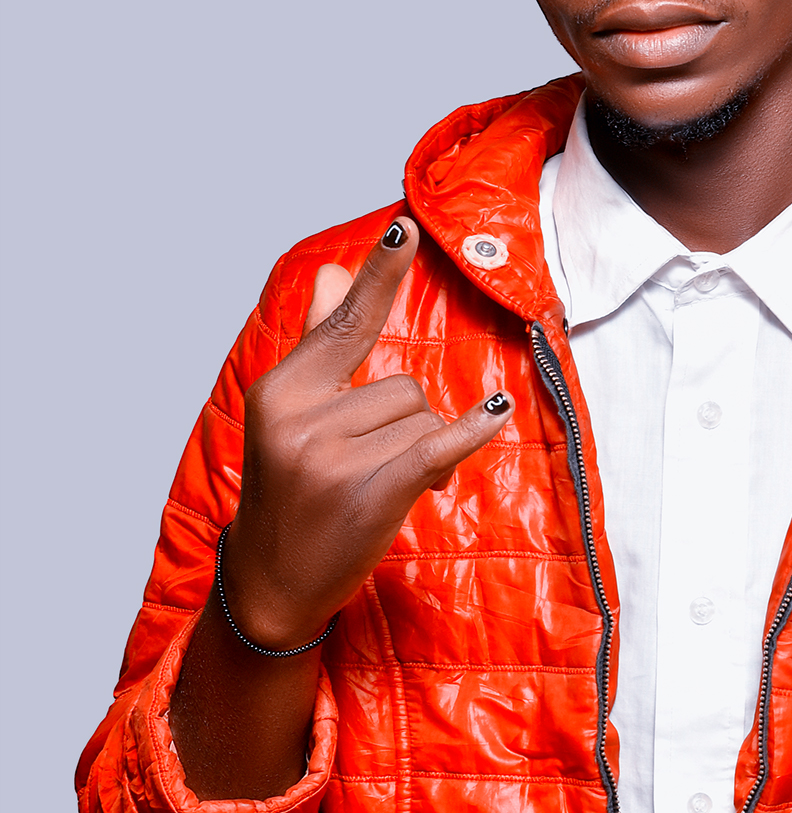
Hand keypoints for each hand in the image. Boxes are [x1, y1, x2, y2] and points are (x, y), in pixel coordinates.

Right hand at [222, 217, 511, 648]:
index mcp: (278, 393)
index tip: (404, 227)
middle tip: (374, 466)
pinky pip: (436, 443)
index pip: (342, 325)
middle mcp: (301, 420)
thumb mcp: (290, 420)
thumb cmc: (291, 497)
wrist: (275, 585)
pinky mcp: (370, 493)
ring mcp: (332, 459)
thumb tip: (335, 276)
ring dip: (422, 451)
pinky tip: (496, 411)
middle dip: (406, 423)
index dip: (378, 278)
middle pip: (402, 384)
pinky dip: (471, 430)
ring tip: (385, 488)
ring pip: (422, 419)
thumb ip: (319, 347)